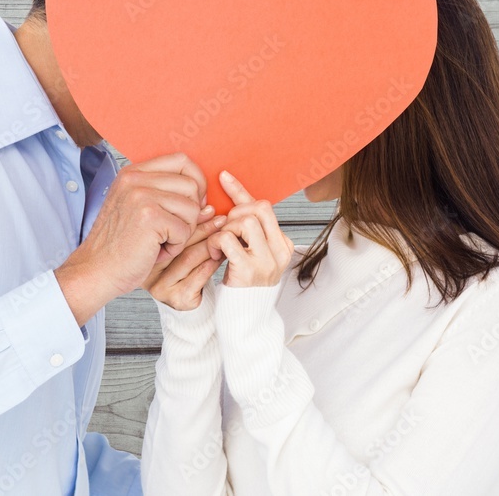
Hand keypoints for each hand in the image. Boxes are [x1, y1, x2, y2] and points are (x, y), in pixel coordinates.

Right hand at [56, 152, 212, 324]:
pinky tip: (155, 251)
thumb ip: (168, 197)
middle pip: (191, 185)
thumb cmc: (120, 245)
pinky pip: (184, 229)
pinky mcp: (149, 217)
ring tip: (160, 241)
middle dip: (190, 213)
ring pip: (192, 208)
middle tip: (170, 231)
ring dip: (183, 232)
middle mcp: (136, 179)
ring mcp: (141, 196)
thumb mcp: (139, 211)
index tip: (191, 204)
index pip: (181, 160)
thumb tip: (209, 204)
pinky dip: (175, 246)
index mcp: (132, 173)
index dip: (196, 182)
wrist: (96, 271)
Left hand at [208, 170, 293, 287]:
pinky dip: (217, 241)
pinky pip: (228, 239)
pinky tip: (215, 253)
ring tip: (220, 244)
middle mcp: (280, 251)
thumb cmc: (243, 285)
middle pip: (259, 208)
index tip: (222, 176)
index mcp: (283, 244)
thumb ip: (245, 231)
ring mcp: (267, 261)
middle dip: (235, 212)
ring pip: (245, 221)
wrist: (246, 321)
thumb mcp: (249, 254)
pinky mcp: (249, 271)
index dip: (240, 190)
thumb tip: (230, 198)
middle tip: (224, 230)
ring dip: (226, 228)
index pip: (263, 207)